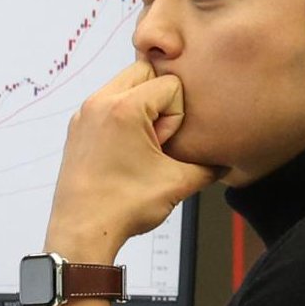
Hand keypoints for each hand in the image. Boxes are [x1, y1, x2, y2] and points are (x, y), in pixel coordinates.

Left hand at [44, 61, 221, 263]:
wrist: (81, 233)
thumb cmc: (122, 207)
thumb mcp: (179, 183)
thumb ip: (211, 166)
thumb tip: (227, 162)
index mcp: (123, 108)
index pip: (171, 85)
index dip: (177, 115)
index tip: (163, 144)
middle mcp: (99, 103)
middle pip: (144, 72)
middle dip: (160, 100)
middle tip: (156, 137)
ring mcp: (84, 115)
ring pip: (125, 86)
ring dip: (141, 107)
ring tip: (141, 145)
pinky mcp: (77, 129)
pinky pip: (108, 105)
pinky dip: (123, 118)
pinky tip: (127, 151)